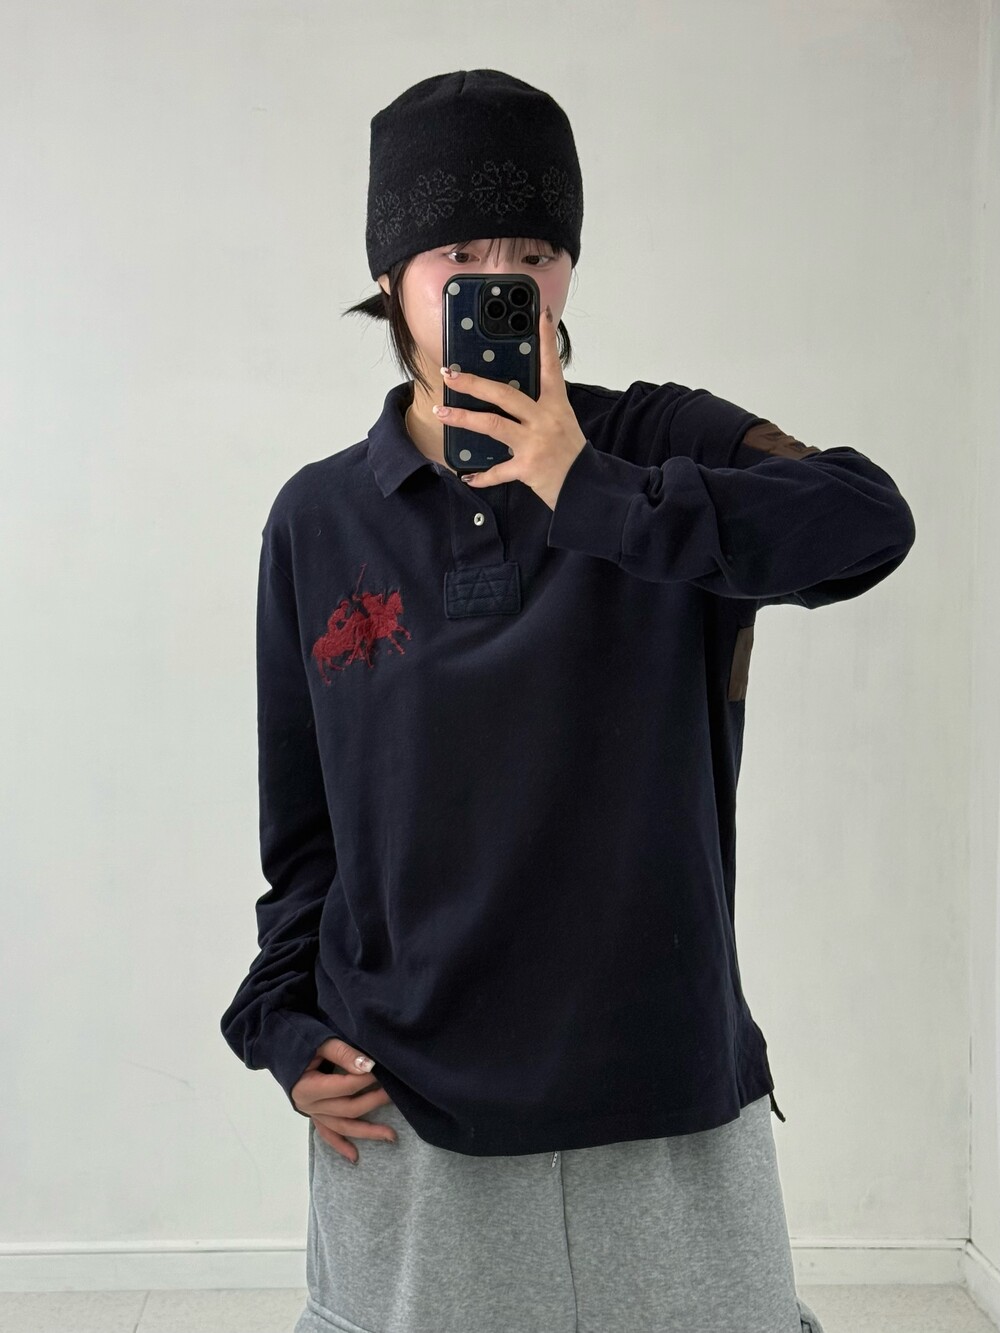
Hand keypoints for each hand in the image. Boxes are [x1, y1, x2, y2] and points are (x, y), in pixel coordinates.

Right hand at [292, 1037, 396, 1163]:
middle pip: (347, 1109)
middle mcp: (309, 1105)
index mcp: (307, 1088)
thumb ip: (344, 1054)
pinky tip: (355, 1157)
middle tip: (394, 1094)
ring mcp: (311, 1113)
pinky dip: (341, 1145)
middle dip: (373, 1102)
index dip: (365, 1080)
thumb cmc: (299, 1039)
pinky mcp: (314, 1115)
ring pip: (342, 1127)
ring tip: (391, 1136)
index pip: (344, 1087)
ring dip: (367, 1132)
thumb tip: (369, 1066)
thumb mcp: (320, 1040)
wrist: (277, 1044)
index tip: (382, 1072)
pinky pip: (328, 1134)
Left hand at [433, 304, 586, 509]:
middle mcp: (544, 420)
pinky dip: (481, 476)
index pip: (550, 366)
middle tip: (450, 374)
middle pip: (505, 394)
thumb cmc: (571, 454)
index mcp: (555, 405)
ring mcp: (534, 443)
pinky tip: (466, 476)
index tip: (540, 315)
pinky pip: (497, 471)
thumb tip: (507, 396)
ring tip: (441, 411)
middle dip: (474, 383)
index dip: (546, 340)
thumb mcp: (562, 421)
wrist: (584, 487)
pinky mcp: (527, 467)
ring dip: (463, 418)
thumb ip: (538, 407)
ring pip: (493, 425)